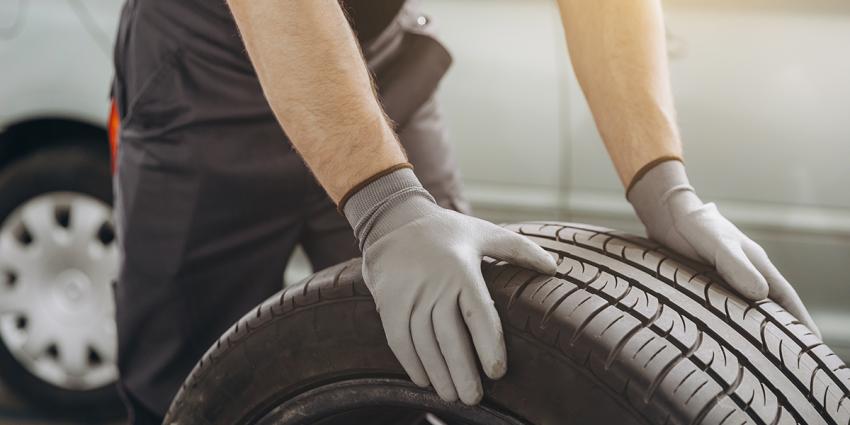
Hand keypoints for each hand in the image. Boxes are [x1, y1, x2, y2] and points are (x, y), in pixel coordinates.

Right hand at [344, 168, 555, 404]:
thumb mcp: (484, 232)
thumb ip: (519, 250)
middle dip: (462, 372)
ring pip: (424, 343)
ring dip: (438, 373)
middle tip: (474, 398)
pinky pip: (399, 339)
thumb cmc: (446, 230)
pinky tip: (424, 380)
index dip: (489, 346)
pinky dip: (411, 363)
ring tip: (452, 395)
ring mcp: (409, 294)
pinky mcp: (389, 302)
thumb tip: (555, 267)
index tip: (498, 372)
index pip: (479, 314)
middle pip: (450, 337)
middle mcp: (435, 284)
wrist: (393, 218)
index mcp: (462, 269)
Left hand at [628, 160, 820, 337]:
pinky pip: (726, 306)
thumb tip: (760, 295)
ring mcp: (728, 278)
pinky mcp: (708, 282)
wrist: (668, 214)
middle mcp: (747, 273)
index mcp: (757, 264)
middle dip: (783, 330)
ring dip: (757, 328)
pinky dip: (733, 321)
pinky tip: (728, 335)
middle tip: (792, 359)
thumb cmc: (695, 226)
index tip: (813, 343)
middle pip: (772, 305)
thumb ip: (736, 266)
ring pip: (749, 307)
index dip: (799, 320)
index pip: (785, 297)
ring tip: (762, 355)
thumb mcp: (717, 245)